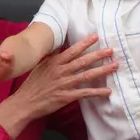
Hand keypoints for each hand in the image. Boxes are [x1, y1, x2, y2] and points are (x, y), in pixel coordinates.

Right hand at [1, 35, 117, 125]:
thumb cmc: (32, 84)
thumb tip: (60, 45)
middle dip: (98, 55)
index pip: (72, 50)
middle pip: (83, 61)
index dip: (85, 43)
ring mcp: (64, 84)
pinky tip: (108, 91)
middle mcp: (61, 71)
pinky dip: (97, 92)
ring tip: (114, 66)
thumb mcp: (40, 65)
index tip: (96, 37)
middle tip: (111, 50)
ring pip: (86, 75)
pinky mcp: (66, 97)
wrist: (24, 103)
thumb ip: (52, 56)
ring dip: (102, 70)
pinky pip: (84, 93)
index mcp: (54, 63)